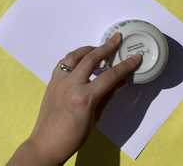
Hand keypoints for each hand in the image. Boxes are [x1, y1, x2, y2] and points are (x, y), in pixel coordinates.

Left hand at [7, 33, 141, 165]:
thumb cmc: (74, 136)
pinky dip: (74, 58)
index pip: (110, 76)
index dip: (125, 66)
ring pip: (74, 56)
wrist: (46, 143)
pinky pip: (63, 63)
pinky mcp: (51, 82)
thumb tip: (121, 81)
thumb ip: (108, 96)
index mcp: (85, 97)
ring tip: (98, 48)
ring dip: (88, 49)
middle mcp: (71, 84)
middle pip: (91, 58)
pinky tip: (80, 60)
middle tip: (116, 38)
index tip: (135, 58)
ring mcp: (59, 81)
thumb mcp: (95, 118)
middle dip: (106, 47)